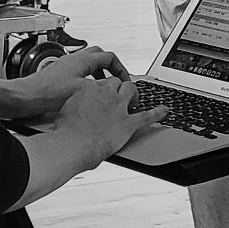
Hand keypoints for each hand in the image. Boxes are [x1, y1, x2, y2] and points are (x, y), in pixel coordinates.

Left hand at [0, 46, 131, 120]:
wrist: (28, 96)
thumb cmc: (49, 93)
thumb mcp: (82, 90)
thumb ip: (101, 86)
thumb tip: (115, 86)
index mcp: (83, 60)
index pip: (110, 57)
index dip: (121, 69)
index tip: (125, 80)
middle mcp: (75, 58)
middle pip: (100, 55)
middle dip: (112, 66)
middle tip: (117, 78)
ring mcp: (67, 64)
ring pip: (89, 61)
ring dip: (100, 71)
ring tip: (104, 85)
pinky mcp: (60, 73)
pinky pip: (80, 69)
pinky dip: (89, 76)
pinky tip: (88, 90)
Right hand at [52, 76, 167, 164]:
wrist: (73, 145)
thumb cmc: (65, 133)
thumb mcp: (63, 112)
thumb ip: (72, 106)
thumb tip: (70, 111)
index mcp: (89, 89)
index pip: (100, 83)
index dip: (102, 90)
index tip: (101, 95)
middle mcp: (106, 94)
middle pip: (117, 82)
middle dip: (118, 88)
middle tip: (117, 97)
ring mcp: (119, 107)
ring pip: (131, 89)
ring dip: (133, 93)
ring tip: (134, 99)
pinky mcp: (128, 123)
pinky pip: (147, 116)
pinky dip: (157, 113)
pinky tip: (165, 110)